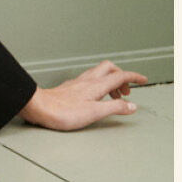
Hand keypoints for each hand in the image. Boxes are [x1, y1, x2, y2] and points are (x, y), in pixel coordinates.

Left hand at [18, 61, 148, 131]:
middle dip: (122, 76)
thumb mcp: (95, 113)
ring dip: (110, 82)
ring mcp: (77, 83)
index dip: (134, 77)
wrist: (39, 108)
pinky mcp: (69, 88)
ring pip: (98, 74)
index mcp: (96, 85)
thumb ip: (115, 108)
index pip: (120, 75)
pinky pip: (89, 81)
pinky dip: (99, 86)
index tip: (143, 80)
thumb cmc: (63, 112)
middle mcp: (87, 80)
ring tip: (114, 97)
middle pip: (109, 69)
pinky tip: (96, 97)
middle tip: (127, 90)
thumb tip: (131, 106)